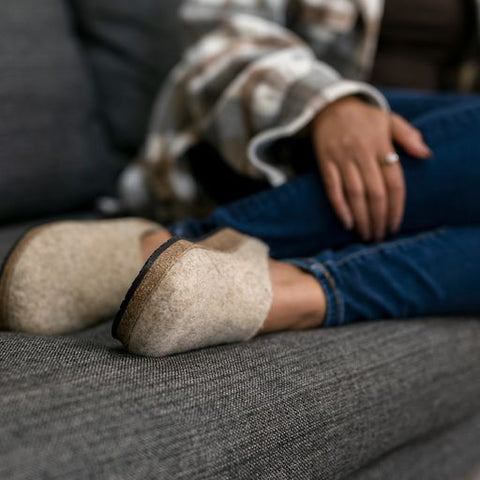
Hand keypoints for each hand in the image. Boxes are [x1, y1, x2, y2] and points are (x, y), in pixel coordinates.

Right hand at [313, 96, 431, 240]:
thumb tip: (426, 154)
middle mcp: (362, 153)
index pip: (394, 182)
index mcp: (381, 144)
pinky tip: (347, 223)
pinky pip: (332, 188)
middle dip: (379, 218)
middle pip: (375, 193)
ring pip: (354, 194)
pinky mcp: (325, 162)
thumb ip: (408, 136)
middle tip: (380, 235)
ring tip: (366, 234)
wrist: (329, 106)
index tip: (396, 226)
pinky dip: (340, 207)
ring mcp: (342, 159)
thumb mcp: (389, 120)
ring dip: (362, 218)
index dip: (396, 207)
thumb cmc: (363, 118)